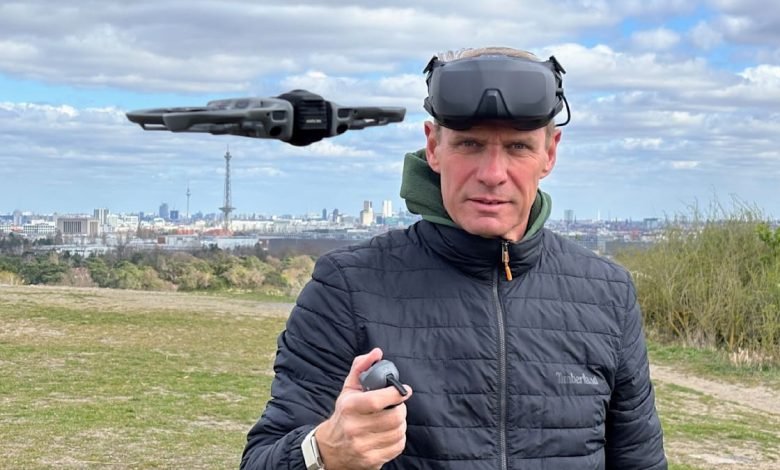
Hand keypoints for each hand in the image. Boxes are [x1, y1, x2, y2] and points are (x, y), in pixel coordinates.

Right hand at [315, 348, 412, 469]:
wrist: (330, 449)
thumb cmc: (344, 414)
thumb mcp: (348, 389)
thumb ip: (361, 367)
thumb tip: (377, 353)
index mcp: (349, 407)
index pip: (376, 401)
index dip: (395, 394)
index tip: (404, 390)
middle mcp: (354, 428)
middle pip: (393, 418)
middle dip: (400, 409)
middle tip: (397, 406)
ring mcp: (362, 447)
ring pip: (398, 432)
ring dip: (401, 424)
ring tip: (393, 419)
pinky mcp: (371, 460)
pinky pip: (398, 446)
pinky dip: (399, 438)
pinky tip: (390, 433)